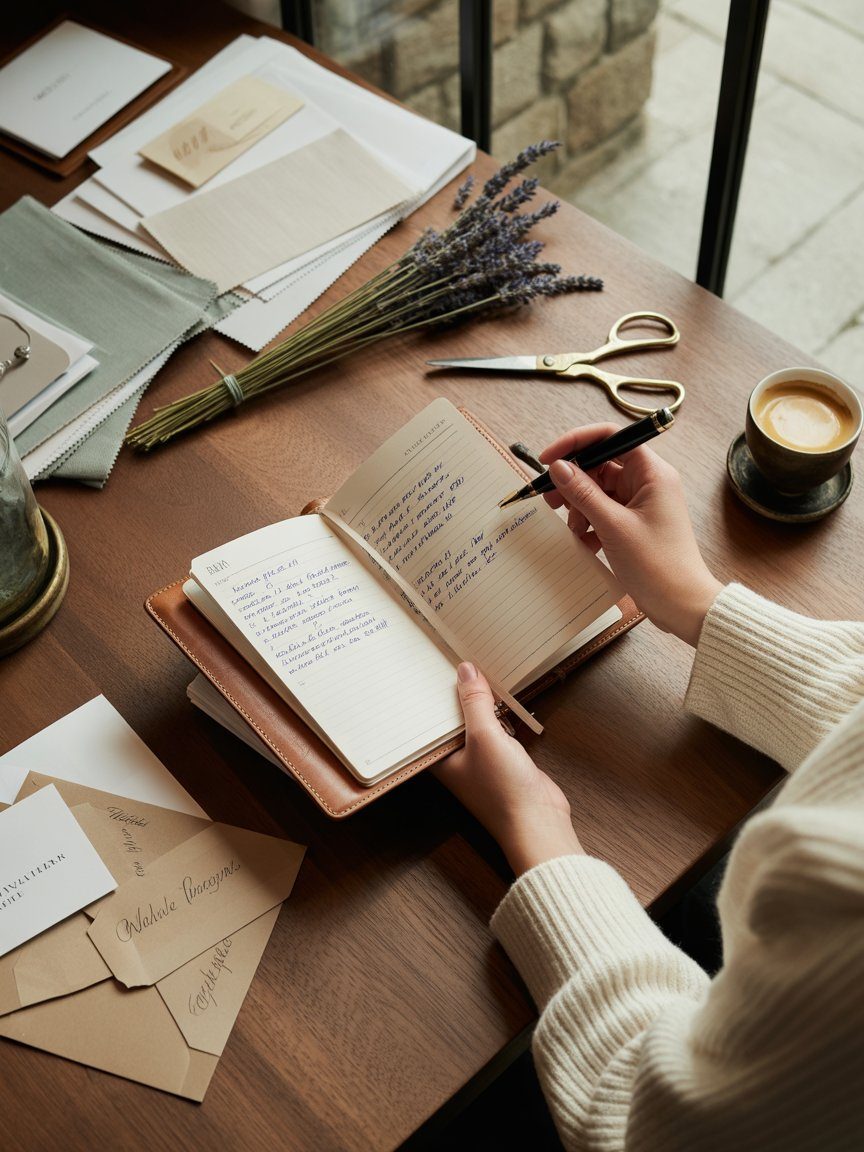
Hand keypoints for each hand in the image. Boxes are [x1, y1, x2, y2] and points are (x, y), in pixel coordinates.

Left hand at [433, 663, 582, 875]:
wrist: (538, 820)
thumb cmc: (502, 789)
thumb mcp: (485, 737)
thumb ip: (475, 703)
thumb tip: (466, 671)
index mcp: (439, 758)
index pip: (427, 719)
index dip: (428, 693)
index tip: (429, 664)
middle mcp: (454, 758)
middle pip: (451, 718)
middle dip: (456, 693)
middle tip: (454, 658)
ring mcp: (478, 758)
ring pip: (474, 721)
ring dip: (479, 701)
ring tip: (474, 667)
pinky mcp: (500, 758)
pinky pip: (494, 728)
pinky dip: (497, 713)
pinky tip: (499, 694)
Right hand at [541, 423, 721, 646]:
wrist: (681, 605)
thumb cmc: (657, 565)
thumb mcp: (613, 526)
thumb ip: (583, 493)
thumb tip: (558, 466)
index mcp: (652, 473)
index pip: (610, 437)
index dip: (576, 442)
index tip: (548, 458)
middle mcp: (648, 482)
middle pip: (600, 465)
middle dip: (573, 482)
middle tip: (549, 500)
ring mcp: (641, 503)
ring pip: (598, 490)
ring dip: (580, 507)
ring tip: (575, 531)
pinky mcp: (634, 523)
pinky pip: (603, 511)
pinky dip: (589, 523)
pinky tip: (585, 542)